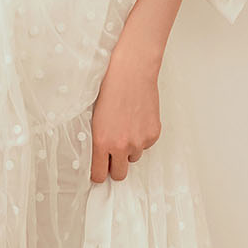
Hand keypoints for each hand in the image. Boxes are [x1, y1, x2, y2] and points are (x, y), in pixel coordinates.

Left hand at [89, 41, 161, 181]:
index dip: (98, 173)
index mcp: (102, 142)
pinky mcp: (153, 134)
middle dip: (114, 167)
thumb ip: (97, 140)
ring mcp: (139, 141)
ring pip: (133, 157)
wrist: (131, 72)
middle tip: (112, 154)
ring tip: (125, 127)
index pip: (99, 175)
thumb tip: (99, 157)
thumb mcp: (94, 118)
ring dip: (129, 149)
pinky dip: (141, 137)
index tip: (98, 168)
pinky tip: (136, 119)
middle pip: (119, 174)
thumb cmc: (109, 89)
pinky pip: (146, 145)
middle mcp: (121, 146)